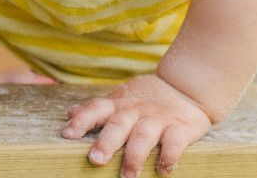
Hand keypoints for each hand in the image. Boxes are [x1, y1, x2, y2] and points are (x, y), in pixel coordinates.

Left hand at [62, 73, 212, 177]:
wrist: (187, 87)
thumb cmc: (148, 98)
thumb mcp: (122, 97)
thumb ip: (99, 108)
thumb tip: (69, 113)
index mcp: (119, 104)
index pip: (97, 108)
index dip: (82, 120)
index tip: (68, 134)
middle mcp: (137, 111)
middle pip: (119, 124)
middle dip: (107, 142)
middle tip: (95, 159)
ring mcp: (159, 119)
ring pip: (144, 135)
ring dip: (135, 155)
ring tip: (128, 176)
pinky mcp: (181, 128)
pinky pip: (175, 142)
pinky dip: (169, 156)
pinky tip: (163, 169)